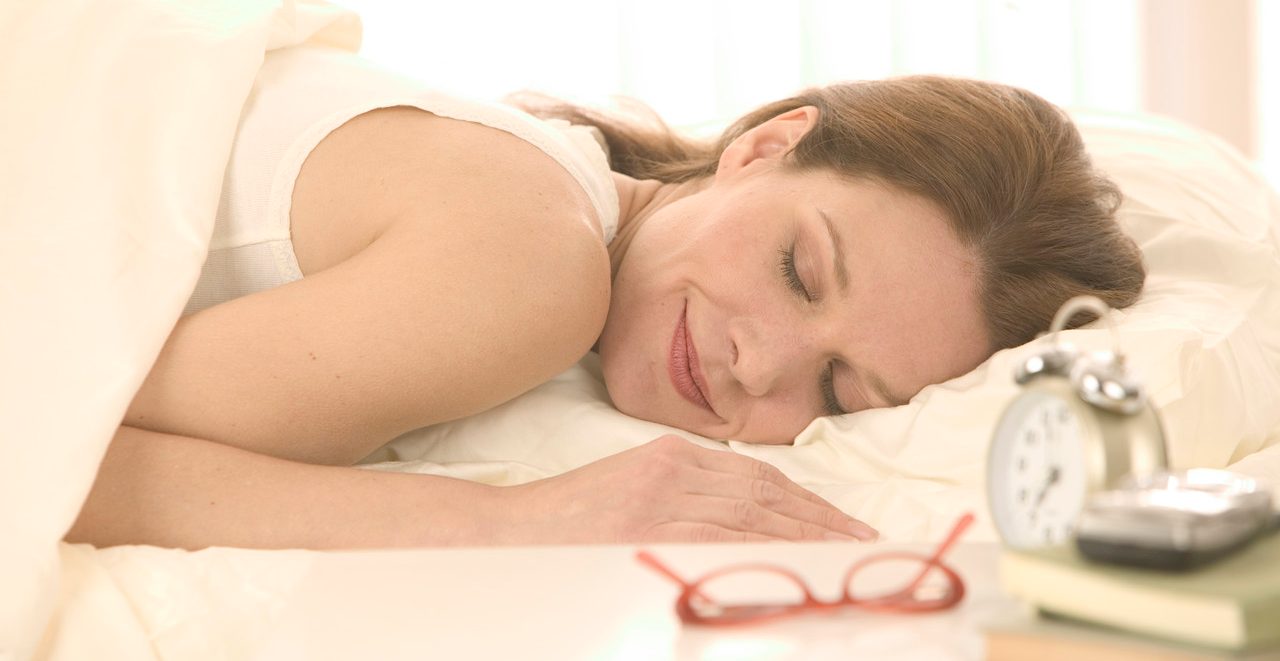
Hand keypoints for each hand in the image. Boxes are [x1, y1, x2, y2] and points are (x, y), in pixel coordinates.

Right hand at [496, 435, 877, 543]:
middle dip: (823, 518)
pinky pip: (725, 542)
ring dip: (810, 537)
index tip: (845, 520)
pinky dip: (769, 551)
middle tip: (867, 539)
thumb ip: (684, 492)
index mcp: (672, 454)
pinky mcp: (652, 528)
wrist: (509, 534)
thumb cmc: (567, 520)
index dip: (809, 499)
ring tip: (851, 553)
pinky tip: (801, 562)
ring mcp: (664, 500)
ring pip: (756, 518)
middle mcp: (675, 470)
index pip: (758, 477)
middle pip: (767, 495)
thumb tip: (745, 520)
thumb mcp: (631, 487)